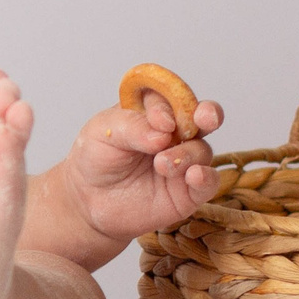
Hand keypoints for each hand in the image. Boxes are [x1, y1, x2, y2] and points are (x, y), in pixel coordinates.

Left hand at [60, 85, 225, 246]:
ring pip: (201, 150)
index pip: (171, 97)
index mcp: (153, 111)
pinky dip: (206, 177)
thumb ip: (132, 126)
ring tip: (161, 164)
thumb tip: (163, 133)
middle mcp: (175, 133)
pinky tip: (194, 176)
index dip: (169, 107)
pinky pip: (209, 181)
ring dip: (186, 154)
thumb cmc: (95, 158)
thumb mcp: (102, 132)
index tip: (160, 122)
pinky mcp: (188, 191)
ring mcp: (183, 161)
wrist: (89, 200)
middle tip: (203, 118)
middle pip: (202, 117)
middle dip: (208, 113)